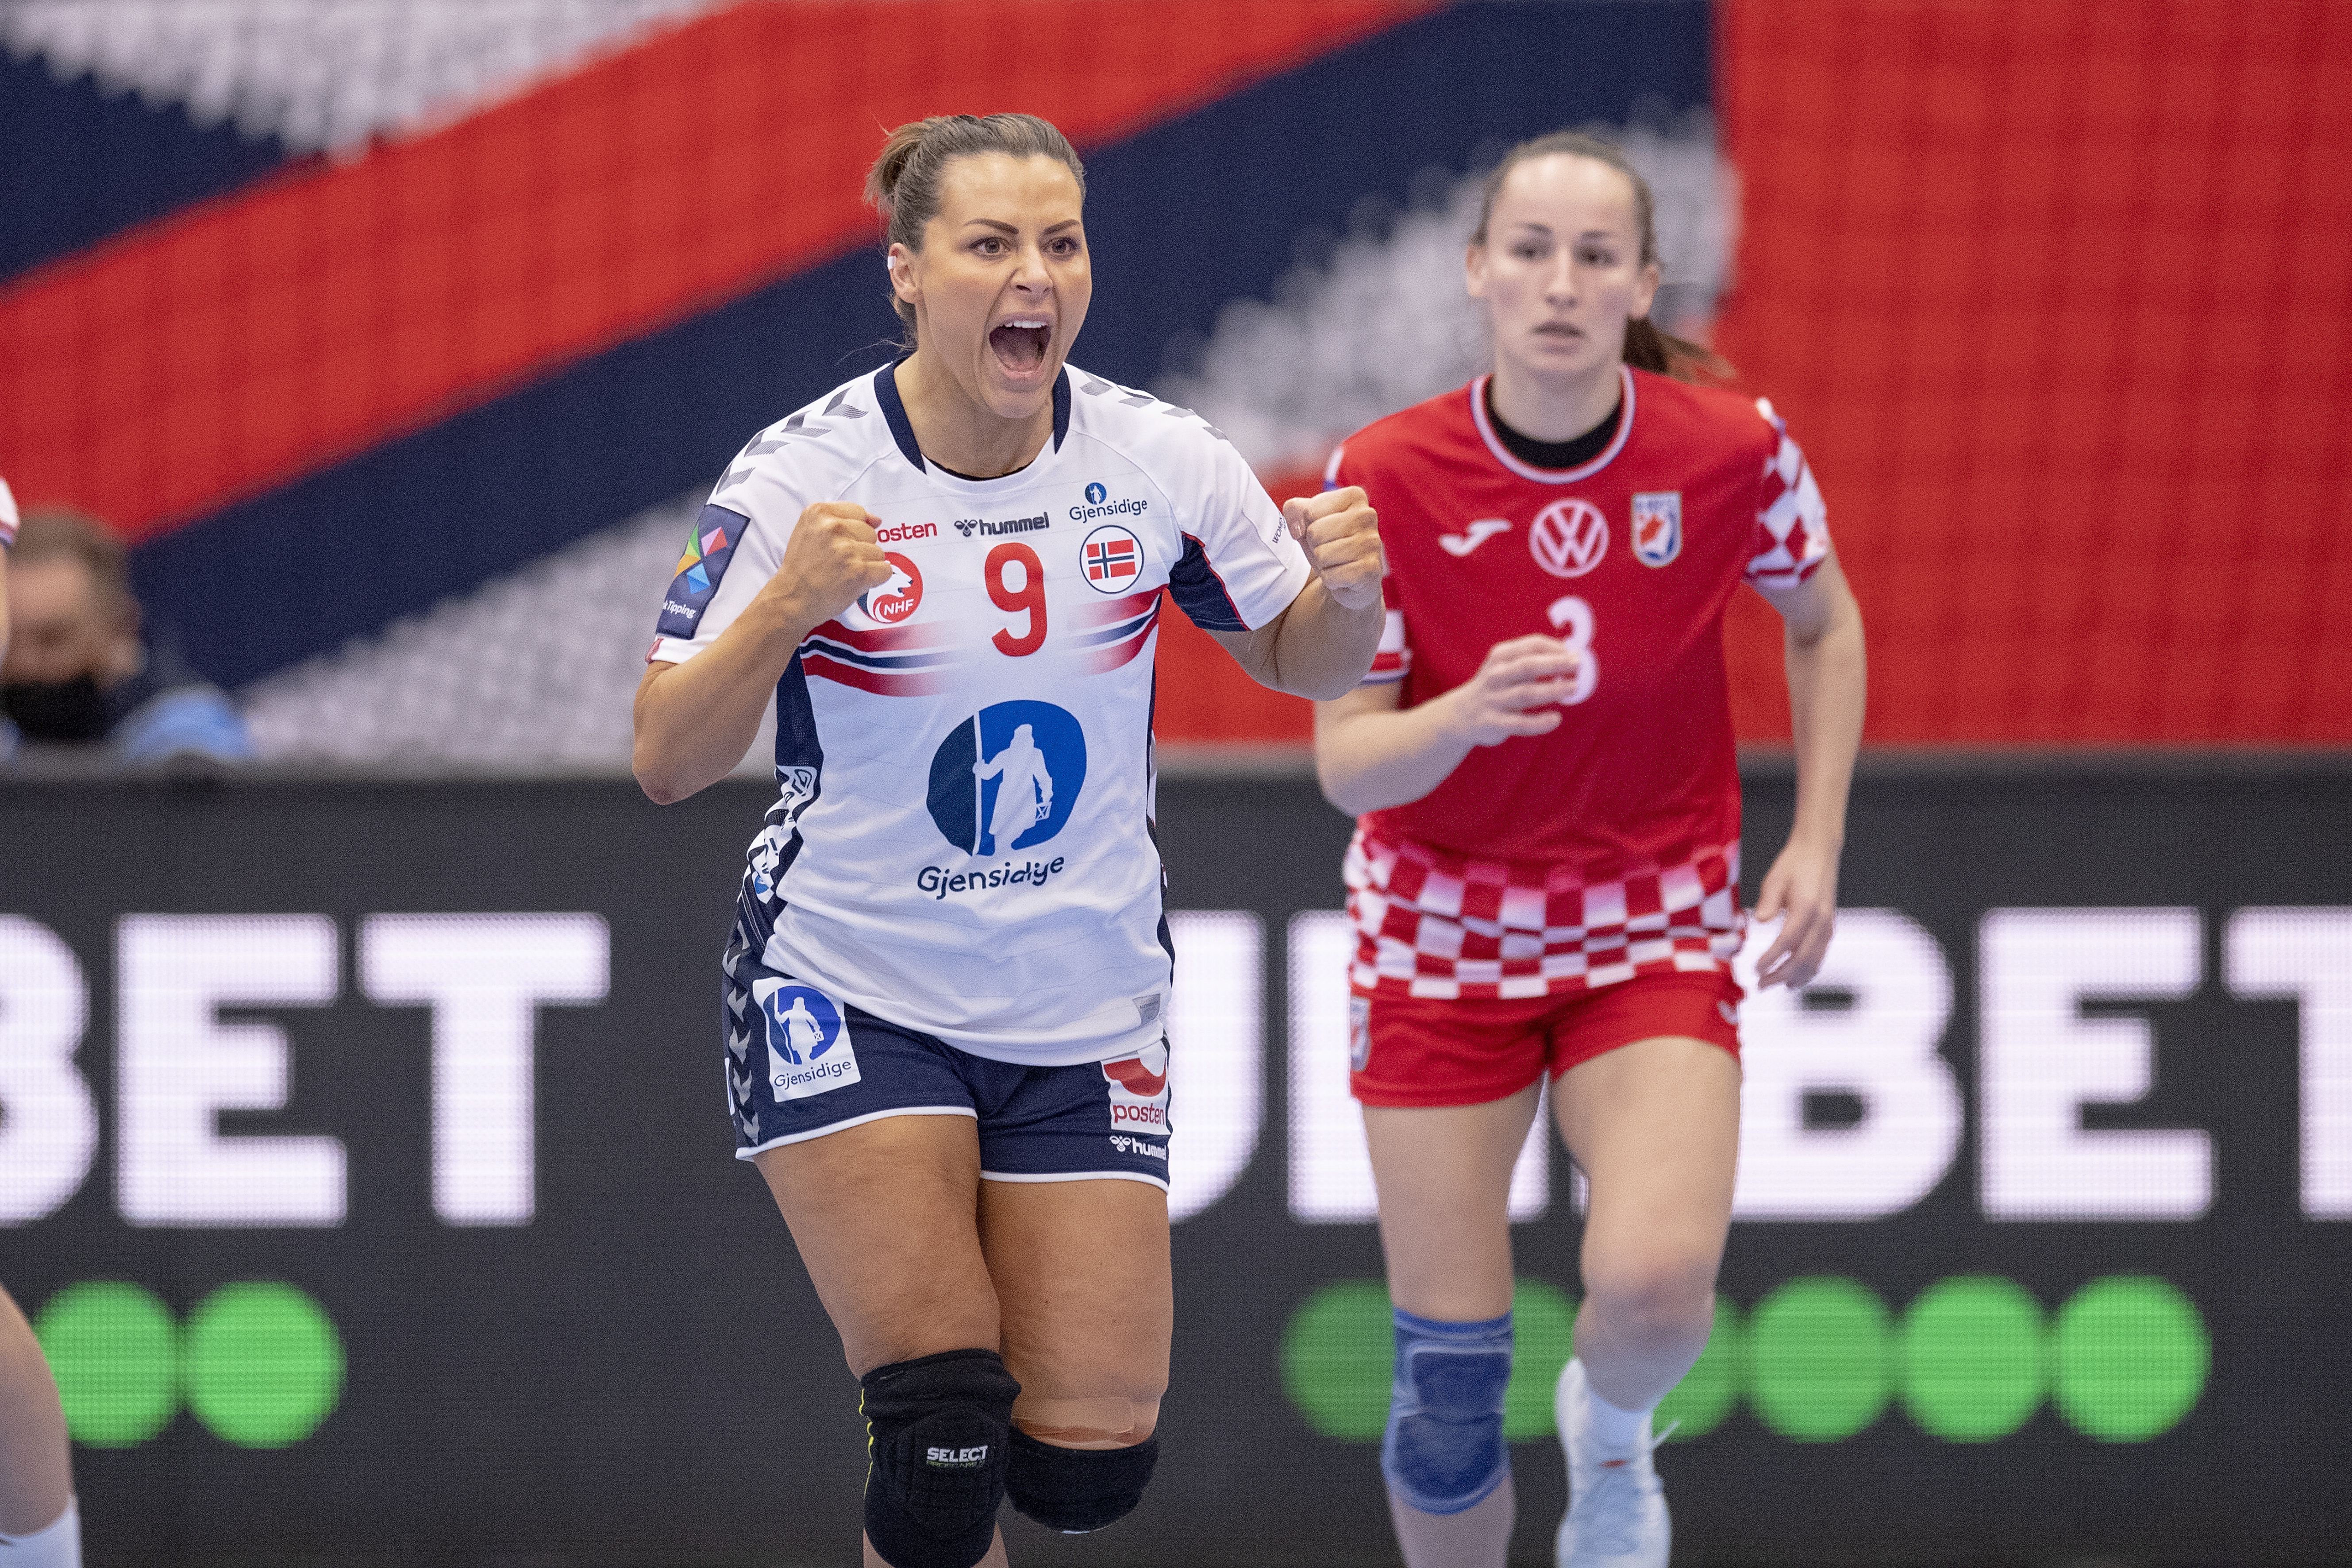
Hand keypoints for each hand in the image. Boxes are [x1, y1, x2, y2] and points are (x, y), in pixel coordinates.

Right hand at [764, 502, 893, 627]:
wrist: (791, 598)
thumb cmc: (801, 568)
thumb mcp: (810, 531)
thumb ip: (842, 520)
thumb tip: (876, 520)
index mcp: (819, 512)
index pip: (858, 512)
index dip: (854, 531)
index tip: (842, 544)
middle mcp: (833, 527)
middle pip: (870, 533)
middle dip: (860, 549)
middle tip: (838, 563)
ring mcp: (847, 549)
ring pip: (878, 553)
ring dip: (866, 565)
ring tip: (843, 573)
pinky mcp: (858, 571)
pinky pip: (885, 570)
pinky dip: (875, 579)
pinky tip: (855, 582)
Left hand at [1282, 487, 1383, 611]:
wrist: (1350, 577)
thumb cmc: (1329, 543)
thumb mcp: (1308, 521)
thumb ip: (1295, 510)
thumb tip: (1297, 527)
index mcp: (1354, 496)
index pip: (1310, 511)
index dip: (1309, 526)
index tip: (1324, 531)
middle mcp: (1368, 515)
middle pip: (1315, 532)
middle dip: (1315, 546)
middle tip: (1330, 549)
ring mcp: (1372, 542)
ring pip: (1322, 555)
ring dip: (1323, 564)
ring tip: (1336, 562)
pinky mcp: (1371, 569)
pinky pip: (1332, 576)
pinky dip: (1331, 580)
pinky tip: (1344, 576)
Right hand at [1439, 634, 1581, 746]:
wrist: (1460, 715)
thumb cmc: (1496, 687)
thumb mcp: (1507, 667)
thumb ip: (1534, 660)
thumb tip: (1571, 657)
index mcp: (1500, 656)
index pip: (1531, 645)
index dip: (1556, 648)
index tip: (1575, 654)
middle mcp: (1495, 675)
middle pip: (1528, 666)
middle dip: (1555, 664)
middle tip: (1578, 666)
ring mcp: (1493, 699)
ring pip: (1526, 693)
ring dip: (1552, 690)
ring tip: (1574, 688)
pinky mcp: (1494, 722)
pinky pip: (1519, 723)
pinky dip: (1539, 722)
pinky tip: (1556, 719)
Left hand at [1751, 838, 1839, 988]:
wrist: (1819, 852)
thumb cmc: (1793, 864)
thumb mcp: (1774, 878)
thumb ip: (1768, 901)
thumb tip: (1759, 920)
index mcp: (1807, 907)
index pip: (1788, 941)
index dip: (1772, 958)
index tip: (1755, 970)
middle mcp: (1821, 919)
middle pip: (1803, 957)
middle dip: (1781, 975)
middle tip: (1760, 985)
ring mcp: (1828, 924)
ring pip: (1815, 960)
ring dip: (1796, 977)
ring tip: (1777, 986)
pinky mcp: (1829, 926)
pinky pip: (1821, 954)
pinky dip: (1809, 969)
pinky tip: (1796, 978)